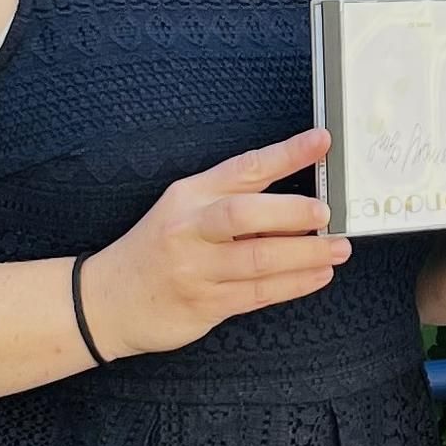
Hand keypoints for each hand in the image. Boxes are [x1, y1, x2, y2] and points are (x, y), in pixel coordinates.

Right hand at [78, 128, 350, 355]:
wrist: (107, 300)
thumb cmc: (159, 250)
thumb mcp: (185, 211)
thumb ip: (234, 202)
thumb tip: (300, 200)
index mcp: (190, 195)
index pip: (243, 168)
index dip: (286, 153)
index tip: (321, 140)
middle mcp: (191, 229)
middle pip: (243, 214)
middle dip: (290, 212)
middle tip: (326, 212)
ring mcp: (196, 269)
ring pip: (257, 259)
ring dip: (304, 254)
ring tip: (338, 248)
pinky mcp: (204, 305)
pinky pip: (258, 293)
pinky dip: (293, 284)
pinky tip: (317, 275)